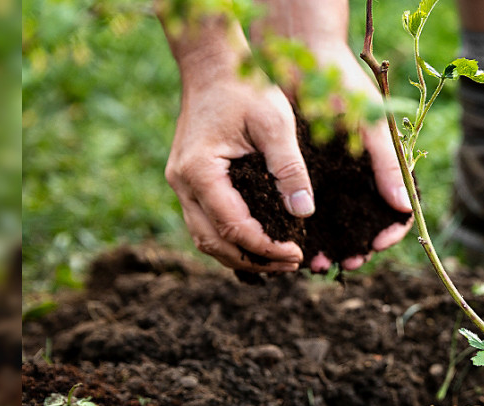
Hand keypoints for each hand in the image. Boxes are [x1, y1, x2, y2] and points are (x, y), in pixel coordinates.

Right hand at [166, 68, 310, 272]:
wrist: (213, 64)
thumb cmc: (246, 87)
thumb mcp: (276, 123)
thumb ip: (289, 168)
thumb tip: (304, 212)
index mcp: (200, 171)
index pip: (234, 228)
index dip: (267, 247)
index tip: (298, 253)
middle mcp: (182, 182)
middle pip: (214, 243)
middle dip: (254, 260)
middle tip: (291, 264)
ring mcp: (180, 182)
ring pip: (205, 238)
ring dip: (240, 255)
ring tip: (278, 260)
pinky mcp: (188, 179)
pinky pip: (205, 222)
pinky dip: (230, 239)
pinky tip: (260, 242)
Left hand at [296, 43, 413, 271]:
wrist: (301, 57)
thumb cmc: (343, 85)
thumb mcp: (370, 124)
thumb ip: (387, 164)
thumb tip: (404, 207)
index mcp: (384, 165)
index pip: (399, 208)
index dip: (392, 230)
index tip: (377, 242)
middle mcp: (361, 175)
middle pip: (367, 222)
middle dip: (360, 246)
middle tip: (349, 261)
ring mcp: (334, 175)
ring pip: (338, 222)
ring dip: (332, 245)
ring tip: (318, 261)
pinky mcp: (308, 172)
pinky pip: (310, 209)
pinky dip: (307, 229)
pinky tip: (299, 243)